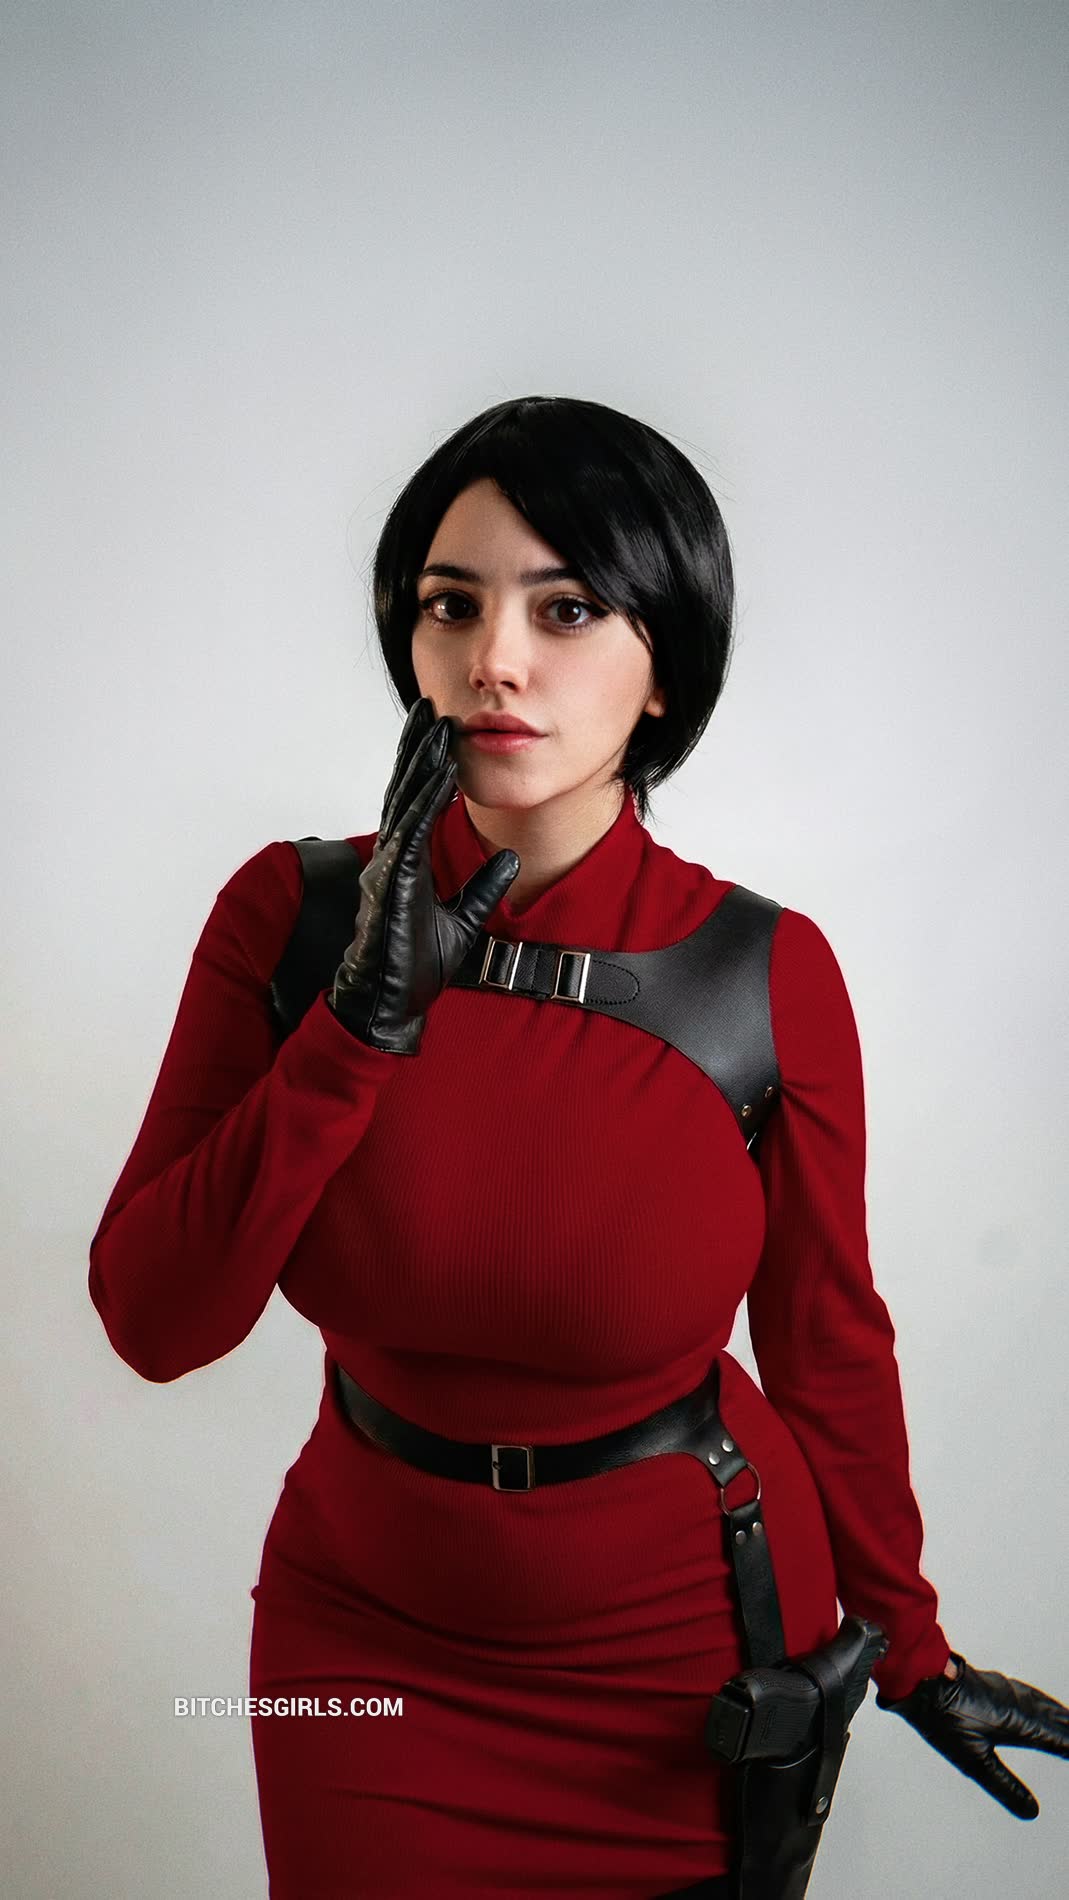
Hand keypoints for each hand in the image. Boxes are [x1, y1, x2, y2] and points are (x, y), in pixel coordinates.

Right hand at [328, 697, 520, 1053]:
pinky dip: (425, 802)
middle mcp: (391, 858)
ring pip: (404, 802)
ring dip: (420, 762)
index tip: (436, 727)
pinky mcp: (392, 885)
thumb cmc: (412, 969)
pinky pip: (410, 834)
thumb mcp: (462, 922)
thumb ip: (482, 889)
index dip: (423, 763)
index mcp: (404, 863)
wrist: (387, 1005)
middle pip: (403, 789)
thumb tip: (510, 862)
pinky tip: (438, 776)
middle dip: (416, 746)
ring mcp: (388, 869)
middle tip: (429, 705)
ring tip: (435, 726)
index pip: (414, 801)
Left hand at [877, 1651, 1068, 1817]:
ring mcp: (1004, 1690)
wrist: (921, 1678)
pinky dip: (1041, 1701)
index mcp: (1018, 1721)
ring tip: (1067, 1720)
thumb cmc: (945, 1717)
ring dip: (1058, 1714)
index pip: (1056, 1738)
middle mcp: (1016, 1702)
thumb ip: (1005, 1786)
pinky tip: (1033, 1701)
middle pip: (1053, 1718)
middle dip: (1067, 1728)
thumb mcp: (975, 1761)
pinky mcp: (992, 1684)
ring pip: (1041, 1703)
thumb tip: (1031, 1811)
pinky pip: (1027, 1693)